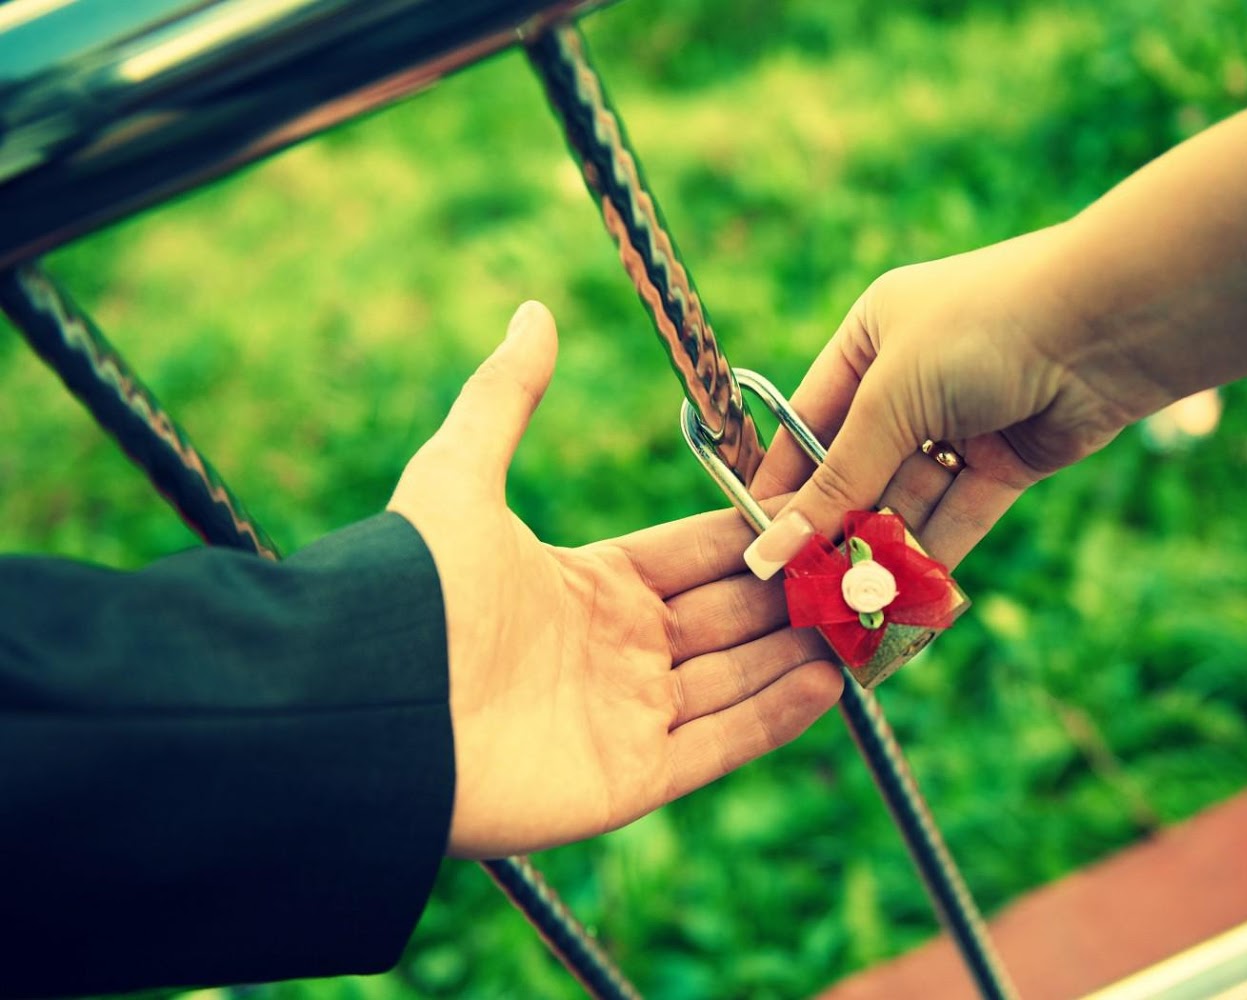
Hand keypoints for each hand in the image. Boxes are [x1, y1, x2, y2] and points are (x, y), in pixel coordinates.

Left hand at [388, 302, 841, 858]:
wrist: (367, 709)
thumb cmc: (414, 592)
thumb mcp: (458, 475)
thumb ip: (506, 396)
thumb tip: (533, 309)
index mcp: (589, 586)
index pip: (696, 556)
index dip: (755, 536)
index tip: (820, 509)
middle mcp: (615, 652)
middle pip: (730, 617)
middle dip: (796, 592)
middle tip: (868, 565)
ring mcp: (625, 718)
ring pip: (738, 678)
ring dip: (804, 651)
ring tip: (872, 621)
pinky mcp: (627, 777)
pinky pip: (719, 744)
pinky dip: (777, 716)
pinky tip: (835, 681)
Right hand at [746, 227, 1143, 574]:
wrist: (1108, 324)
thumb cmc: (984, 328)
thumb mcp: (892, 400)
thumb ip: (836, 480)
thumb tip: (770, 549)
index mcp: (870, 339)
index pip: (807, 425)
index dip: (783, 487)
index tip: (755, 548)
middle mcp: (910, 381)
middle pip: (858, 471)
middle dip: (834, 532)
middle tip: (802, 596)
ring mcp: (961, 423)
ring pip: (908, 501)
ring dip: (882, 554)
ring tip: (850, 612)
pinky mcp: (1006, 461)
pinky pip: (956, 516)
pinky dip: (932, 559)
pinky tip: (903, 602)